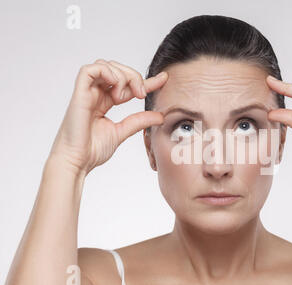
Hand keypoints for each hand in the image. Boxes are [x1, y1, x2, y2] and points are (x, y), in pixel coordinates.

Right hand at [48, 59, 167, 175]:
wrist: (77, 162)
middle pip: (117, 69)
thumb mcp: (123, 132)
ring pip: (105, 65)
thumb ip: (139, 121)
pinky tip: (115, 86)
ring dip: (122, 76)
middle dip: (134, 77)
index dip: (146, 80)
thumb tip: (160, 116)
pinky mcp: (79, 94)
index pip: (127, 84)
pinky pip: (89, 70)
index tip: (164, 78)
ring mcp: (87, 93)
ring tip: (125, 97)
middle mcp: (95, 94)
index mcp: (104, 102)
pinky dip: (107, 72)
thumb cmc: (92, 150)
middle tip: (141, 94)